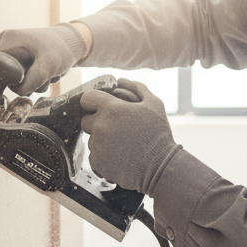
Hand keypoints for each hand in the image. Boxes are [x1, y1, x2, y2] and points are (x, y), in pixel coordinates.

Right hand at [0, 23, 87, 94]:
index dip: (10, 78)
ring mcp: (15, 50)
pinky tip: (48, 71)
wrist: (73, 43)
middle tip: (44, 76)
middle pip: (7, 74)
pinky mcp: (22, 57)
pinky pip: (24, 75)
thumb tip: (19, 92)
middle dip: (27, 80)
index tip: (27, 79)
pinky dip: (37, 77)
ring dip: (35, 81)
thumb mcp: (48, 65)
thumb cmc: (61, 49)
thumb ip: (33, 79)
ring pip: (17, 77)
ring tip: (49, 73)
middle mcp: (7, 42)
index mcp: (8, 39)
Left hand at [79, 79, 181, 194]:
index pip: (87, 98)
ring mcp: (97, 145)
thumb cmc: (158, 134)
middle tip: (115, 128)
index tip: (102, 108)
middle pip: (85, 120)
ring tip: (122, 145)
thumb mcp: (154, 104)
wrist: (160, 167)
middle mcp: (100, 125)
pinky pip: (94, 155)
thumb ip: (136, 88)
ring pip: (91, 139)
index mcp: (111, 108)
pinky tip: (119, 156)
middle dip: (97, 122)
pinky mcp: (96, 162)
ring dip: (101, 140)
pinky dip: (103, 156)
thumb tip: (121, 80)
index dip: (93, 102)